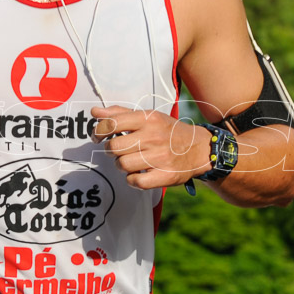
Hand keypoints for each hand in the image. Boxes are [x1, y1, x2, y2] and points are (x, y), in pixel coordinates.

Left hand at [92, 106, 211, 189]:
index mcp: (148, 119)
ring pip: (122, 164)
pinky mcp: (165, 175)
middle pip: (114, 147)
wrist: (199, 148)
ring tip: (131, 161)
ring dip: (122, 165)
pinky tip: (139, 174)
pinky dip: (132, 180)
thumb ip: (120, 114)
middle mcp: (153, 136)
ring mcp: (160, 157)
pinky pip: (135, 181)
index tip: (98, 136)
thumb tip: (94, 112)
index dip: (99, 131)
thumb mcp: (148, 117)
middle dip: (111, 150)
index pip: (112, 123)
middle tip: (119, 150)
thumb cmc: (168, 131)